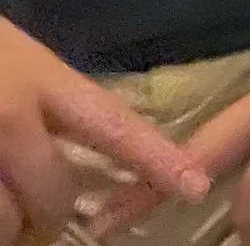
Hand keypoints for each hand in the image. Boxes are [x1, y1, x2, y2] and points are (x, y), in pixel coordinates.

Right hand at [0, 17, 208, 241]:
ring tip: (4, 204)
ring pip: (8, 222)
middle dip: (53, 212)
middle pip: (57, 195)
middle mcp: (11, 119)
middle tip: (40, 207)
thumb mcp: (18, 59)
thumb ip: (52, 101)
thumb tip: (92, 148)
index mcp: (41, 80)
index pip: (113, 126)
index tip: (195, 187)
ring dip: (7, 225)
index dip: (156, 159)